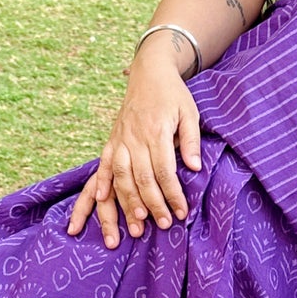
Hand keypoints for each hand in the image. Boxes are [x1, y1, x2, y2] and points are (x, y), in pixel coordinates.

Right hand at [66, 34, 202, 247]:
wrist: (149, 72)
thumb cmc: (173, 94)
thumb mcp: (190, 112)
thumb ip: (190, 141)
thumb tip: (195, 168)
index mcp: (156, 131)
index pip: (164, 171)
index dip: (172, 194)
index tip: (181, 212)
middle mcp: (134, 138)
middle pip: (141, 179)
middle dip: (153, 205)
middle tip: (164, 225)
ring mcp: (120, 140)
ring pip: (120, 177)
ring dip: (127, 203)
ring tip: (137, 225)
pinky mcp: (111, 140)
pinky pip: (102, 165)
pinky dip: (101, 184)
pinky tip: (102, 201)